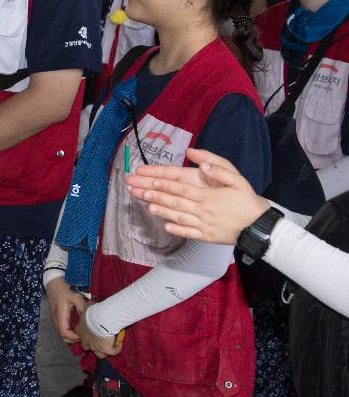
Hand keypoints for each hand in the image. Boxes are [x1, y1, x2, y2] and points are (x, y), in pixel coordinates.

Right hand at [45, 277, 87, 343]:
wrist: (53, 280)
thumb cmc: (65, 287)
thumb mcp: (77, 296)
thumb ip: (82, 309)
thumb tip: (89, 320)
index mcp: (60, 313)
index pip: (64, 332)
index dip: (73, 337)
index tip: (82, 336)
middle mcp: (55, 317)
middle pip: (61, 335)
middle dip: (72, 339)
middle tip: (83, 337)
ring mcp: (54, 317)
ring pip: (60, 332)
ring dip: (70, 335)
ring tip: (81, 333)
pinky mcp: (55, 315)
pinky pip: (60, 327)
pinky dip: (68, 330)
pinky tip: (76, 327)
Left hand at [76, 303, 122, 358]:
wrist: (102, 317)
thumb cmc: (94, 311)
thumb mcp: (88, 306)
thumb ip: (88, 307)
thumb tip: (90, 303)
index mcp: (80, 330)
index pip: (78, 334)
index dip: (83, 334)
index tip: (90, 331)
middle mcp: (85, 340)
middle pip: (86, 347)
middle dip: (91, 345)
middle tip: (99, 340)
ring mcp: (95, 346)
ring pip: (99, 354)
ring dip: (104, 351)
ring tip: (109, 345)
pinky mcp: (105, 349)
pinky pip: (112, 353)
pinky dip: (116, 349)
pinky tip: (119, 345)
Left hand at [123, 148, 269, 243]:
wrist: (260, 227)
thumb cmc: (248, 200)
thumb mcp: (238, 179)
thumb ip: (219, 168)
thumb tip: (199, 160)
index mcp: (209, 195)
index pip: (181, 187)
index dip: (164, 183)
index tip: (149, 179)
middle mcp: (203, 209)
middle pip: (175, 201)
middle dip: (154, 195)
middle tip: (136, 190)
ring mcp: (204, 224)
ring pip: (178, 217)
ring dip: (161, 211)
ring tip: (145, 205)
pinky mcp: (207, 236)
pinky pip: (189, 233)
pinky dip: (176, 230)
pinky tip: (165, 226)